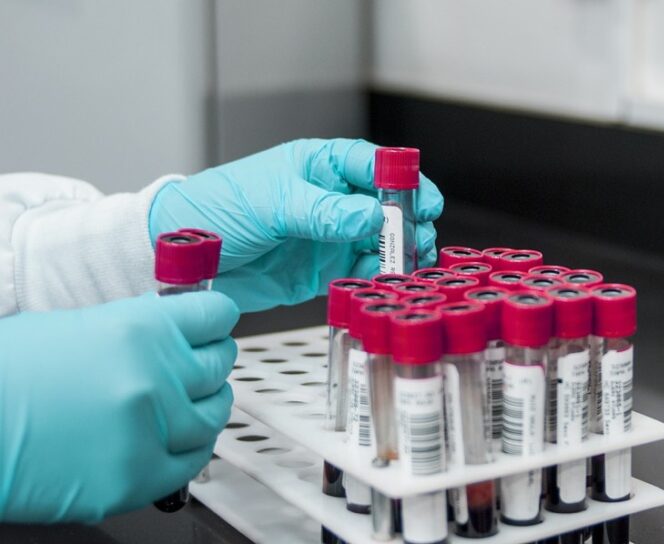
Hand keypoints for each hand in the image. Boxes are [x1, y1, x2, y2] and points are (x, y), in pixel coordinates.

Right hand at [0, 292, 238, 522]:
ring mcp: (152, 429)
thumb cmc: (8, 376)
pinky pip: (193, 460)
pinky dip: (190, 448)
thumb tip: (174, 332)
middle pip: (220, 364)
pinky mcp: (139, 476)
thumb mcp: (78, 328)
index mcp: (141, 329)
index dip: (214, 320)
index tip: (213, 326)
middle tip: (197, 365)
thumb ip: (137, 330)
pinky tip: (176, 439)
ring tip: (190, 404)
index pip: (217, 316)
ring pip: (215, 414)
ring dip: (205, 406)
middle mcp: (156, 376)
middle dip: (209, 361)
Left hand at [148, 139, 444, 311]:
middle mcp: (329, 200)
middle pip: (385, 207)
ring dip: (395, 254)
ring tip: (404, 266)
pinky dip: (373, 278)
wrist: (181, 256)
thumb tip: (372, 216)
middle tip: (418, 240)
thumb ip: (325, 212)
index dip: (402, 181)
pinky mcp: (321, 271)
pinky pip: (359, 272)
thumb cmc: (216, 209)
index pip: (373, 166)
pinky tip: (379, 282)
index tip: (423, 200)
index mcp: (318, 167)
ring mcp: (328, 236)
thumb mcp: (273, 204)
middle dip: (407, 222)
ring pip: (378, 242)